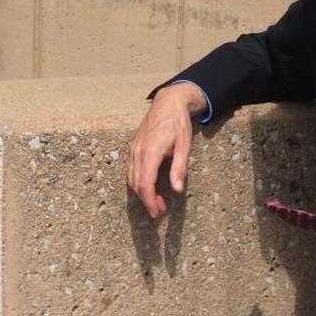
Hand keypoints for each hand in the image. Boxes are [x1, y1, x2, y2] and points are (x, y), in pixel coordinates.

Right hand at [128, 82, 206, 218]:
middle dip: (147, 201)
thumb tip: (177, 189)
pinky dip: (137, 182)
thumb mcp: (184, 145)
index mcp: (151, 152)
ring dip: (142, 193)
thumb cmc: (178, 123)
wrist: (167, 102)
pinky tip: (148, 186)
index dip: (150, 201)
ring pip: (131, 178)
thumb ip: (179, 168)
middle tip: (159, 212)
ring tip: (156, 201)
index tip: (157, 213)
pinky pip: (130, 170)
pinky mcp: (133, 148)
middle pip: (136, 184)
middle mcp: (138, 152)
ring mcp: (133, 149)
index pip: (145, 184)